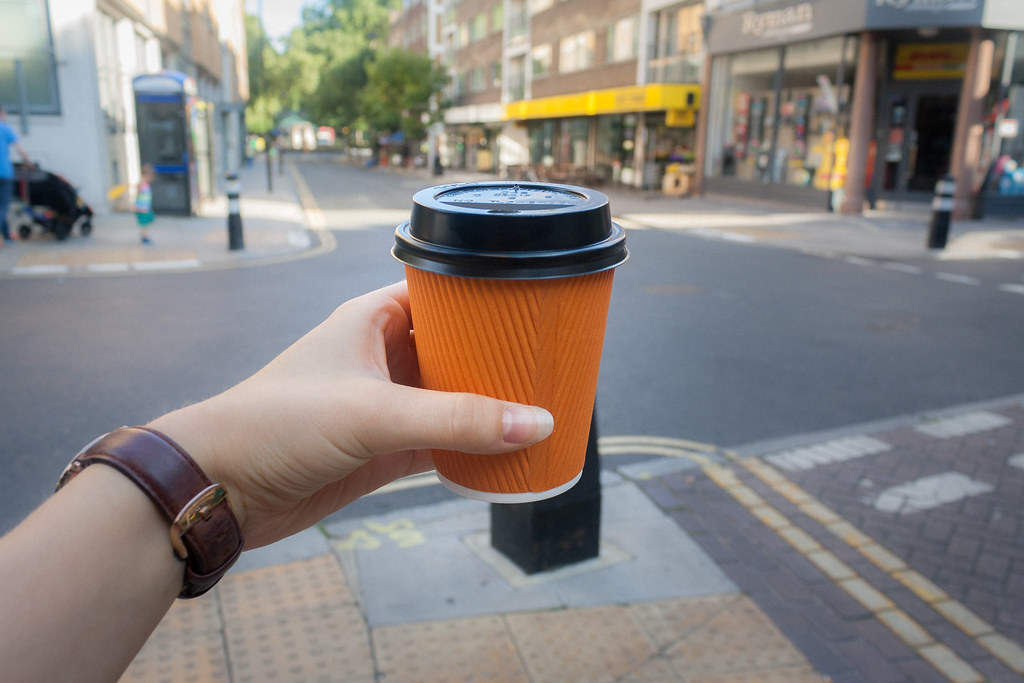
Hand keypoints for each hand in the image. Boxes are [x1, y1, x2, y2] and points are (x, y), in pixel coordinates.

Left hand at [149, 281, 552, 547]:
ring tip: (543, 405)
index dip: (488, 298)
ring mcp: (383, 405)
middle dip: (498, 357)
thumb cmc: (277, 423)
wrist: (219, 487)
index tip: (536, 307)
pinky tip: (508, 452)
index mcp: (372, 319)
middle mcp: (381, 355)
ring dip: (489, 405)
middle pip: (456, 347)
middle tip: (551, 361)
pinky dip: (472, 447)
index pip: (444, 294)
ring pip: (452, 397)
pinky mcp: (382, 449)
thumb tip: (536, 423)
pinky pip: (441, 442)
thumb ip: (456, 419)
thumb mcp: (372, 413)